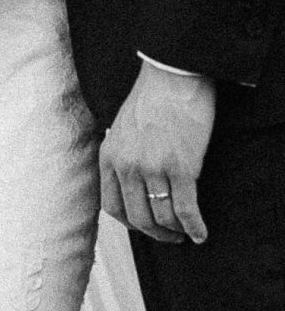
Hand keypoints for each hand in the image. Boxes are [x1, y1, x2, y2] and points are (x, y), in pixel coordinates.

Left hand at [100, 61, 215, 243]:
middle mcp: (127, 165)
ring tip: (186, 232)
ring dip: (176, 231)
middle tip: (169, 236)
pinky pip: (185, 210)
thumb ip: (123, 154)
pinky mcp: (181, 167)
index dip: (129, 222)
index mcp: (110, 154)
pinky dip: (194, 227)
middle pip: (137, 218)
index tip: (144, 225)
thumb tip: (131, 181)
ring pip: (162, 217)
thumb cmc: (152, 96)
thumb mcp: (123, 127)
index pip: (111, 205)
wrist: (173, 75)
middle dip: (155, 233)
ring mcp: (153, 167)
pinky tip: (200, 232)